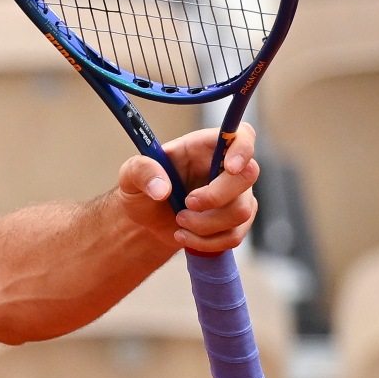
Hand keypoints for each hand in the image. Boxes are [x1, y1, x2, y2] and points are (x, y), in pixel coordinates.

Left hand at [124, 124, 259, 256]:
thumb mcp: (130, 175)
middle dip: (215, 198)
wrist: (148, 220)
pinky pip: (234, 235)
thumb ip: (141, 171)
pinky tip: (185, 236)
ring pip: (241, 211)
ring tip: (179, 222)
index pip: (242, 135)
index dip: (243, 149)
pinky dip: (206, 242)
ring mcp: (237, 194)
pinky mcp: (236, 220)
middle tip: (186, 205)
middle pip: (248, 176)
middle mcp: (227, 167)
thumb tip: (161, 189)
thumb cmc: (143, 189)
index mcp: (205, 146)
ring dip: (205, 225)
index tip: (229, 167)